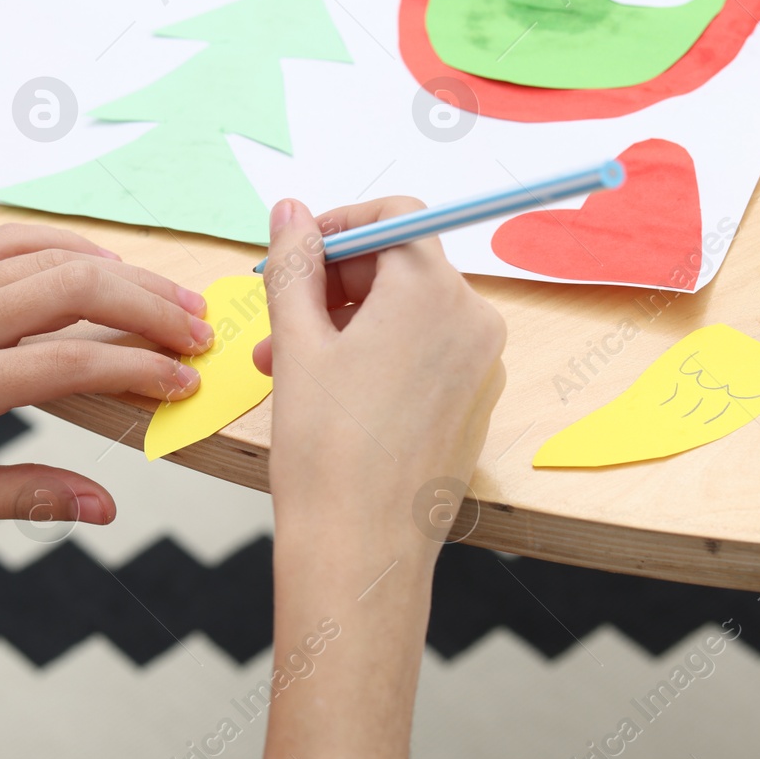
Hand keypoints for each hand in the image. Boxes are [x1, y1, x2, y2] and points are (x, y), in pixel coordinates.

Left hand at [0, 224, 212, 523]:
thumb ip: (24, 496)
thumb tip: (105, 506)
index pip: (74, 360)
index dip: (143, 368)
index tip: (188, 383)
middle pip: (77, 287)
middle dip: (152, 305)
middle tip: (202, 332)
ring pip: (50, 254)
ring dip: (121, 271)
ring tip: (172, 297)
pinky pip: (10, 240)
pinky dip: (67, 247)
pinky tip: (103, 266)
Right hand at [260, 197, 506, 562]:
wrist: (361, 548)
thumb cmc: (327, 451)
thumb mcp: (297, 342)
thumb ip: (295, 264)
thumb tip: (293, 210)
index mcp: (432, 291)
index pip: (393, 218)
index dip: (338, 227)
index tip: (297, 253)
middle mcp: (472, 319)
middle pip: (400, 265)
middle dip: (333, 286)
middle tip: (278, 322)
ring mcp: (481, 364)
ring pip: (408, 314)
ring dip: (347, 325)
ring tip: (288, 366)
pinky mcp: (475, 402)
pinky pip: (426, 354)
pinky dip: (379, 357)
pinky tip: (330, 394)